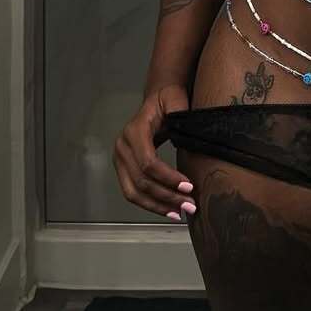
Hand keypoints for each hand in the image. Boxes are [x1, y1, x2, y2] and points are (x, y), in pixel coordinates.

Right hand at [113, 84, 196, 221]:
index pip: (148, 162)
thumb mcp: (176, 100)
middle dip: (166, 196)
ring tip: (180, 213)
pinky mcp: (123, 169)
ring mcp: (120, 159)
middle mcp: (122, 147)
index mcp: (134, 131)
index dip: (168, 177)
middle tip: (190, 206)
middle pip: (141, 181)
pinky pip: (133, 192)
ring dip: (158, 206)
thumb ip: (180, 114)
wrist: (157, 98)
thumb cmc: (168, 99)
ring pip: (134, 192)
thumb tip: (190, 136)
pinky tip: (169, 210)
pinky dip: (151, 204)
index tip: (189, 187)